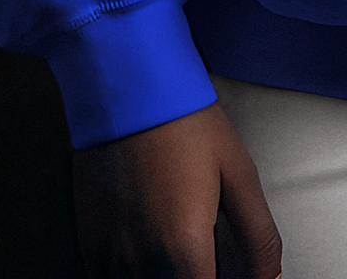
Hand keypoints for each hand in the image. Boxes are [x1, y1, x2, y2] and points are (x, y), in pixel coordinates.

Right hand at [72, 100, 281, 277]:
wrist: (129, 87)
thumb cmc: (187, 125)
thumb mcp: (238, 173)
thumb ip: (258, 236)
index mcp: (185, 249)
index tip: (233, 274)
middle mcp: (142, 262)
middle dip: (198, 277)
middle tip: (211, 259)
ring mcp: (109, 257)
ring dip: (168, 277)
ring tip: (183, 253)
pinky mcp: (89, 246)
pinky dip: (135, 275)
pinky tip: (152, 253)